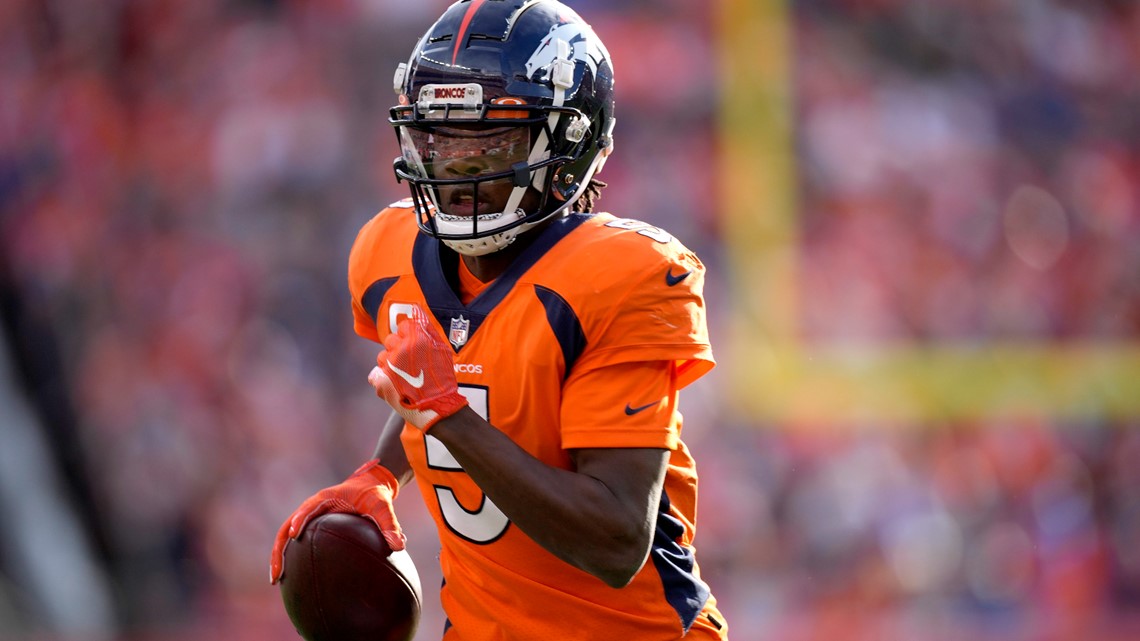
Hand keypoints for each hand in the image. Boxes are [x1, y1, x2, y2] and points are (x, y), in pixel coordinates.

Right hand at [270, 459, 404, 583]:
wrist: (371, 484)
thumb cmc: (376, 494)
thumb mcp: (384, 506)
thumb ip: (391, 524)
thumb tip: (399, 546)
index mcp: (326, 498)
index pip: (308, 508)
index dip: (300, 520)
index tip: (295, 535)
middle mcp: (312, 507)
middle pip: (287, 527)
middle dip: (279, 549)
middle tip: (276, 573)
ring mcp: (309, 516)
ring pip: (286, 536)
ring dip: (279, 555)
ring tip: (275, 580)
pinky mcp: (312, 524)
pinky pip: (297, 540)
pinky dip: (290, 555)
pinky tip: (291, 576)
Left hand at [368, 306, 467, 430]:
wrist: (437, 406)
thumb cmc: (443, 379)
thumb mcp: (442, 350)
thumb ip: (427, 329)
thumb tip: (416, 311)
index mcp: (418, 339)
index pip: (404, 325)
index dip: (409, 335)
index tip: (414, 345)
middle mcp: (402, 348)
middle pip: (391, 339)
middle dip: (398, 348)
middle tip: (410, 363)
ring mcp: (391, 364)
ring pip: (382, 356)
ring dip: (390, 363)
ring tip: (404, 376)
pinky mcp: (382, 380)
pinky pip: (376, 373)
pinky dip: (383, 378)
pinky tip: (397, 385)